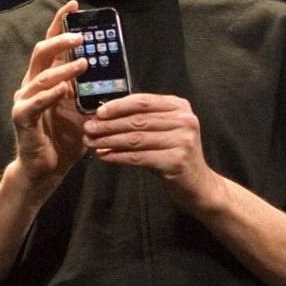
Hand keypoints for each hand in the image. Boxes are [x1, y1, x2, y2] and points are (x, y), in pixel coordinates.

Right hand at [10, 0, 88, 183]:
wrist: (47, 169)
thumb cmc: (64, 138)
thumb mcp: (83, 109)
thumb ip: (90, 90)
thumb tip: (113, 72)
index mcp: (45, 78)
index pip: (51, 45)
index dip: (59, 23)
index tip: (73, 5)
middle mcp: (31, 85)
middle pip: (41, 54)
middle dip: (61, 41)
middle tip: (81, 36)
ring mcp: (24, 100)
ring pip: (40, 76)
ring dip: (63, 69)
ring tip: (84, 64)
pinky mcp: (22, 118)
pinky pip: (34, 103)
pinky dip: (49, 95)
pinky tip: (64, 91)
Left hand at [82, 93, 218, 210]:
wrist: (197, 184)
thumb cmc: (172, 153)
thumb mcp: (161, 130)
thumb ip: (140, 119)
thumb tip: (102, 116)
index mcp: (179, 107)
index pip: (143, 101)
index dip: (118, 106)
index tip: (98, 113)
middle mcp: (184, 120)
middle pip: (138, 120)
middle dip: (108, 125)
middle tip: (88, 128)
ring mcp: (183, 141)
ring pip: (136, 139)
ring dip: (108, 140)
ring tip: (91, 142)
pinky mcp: (176, 161)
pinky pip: (139, 157)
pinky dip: (118, 156)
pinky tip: (104, 155)